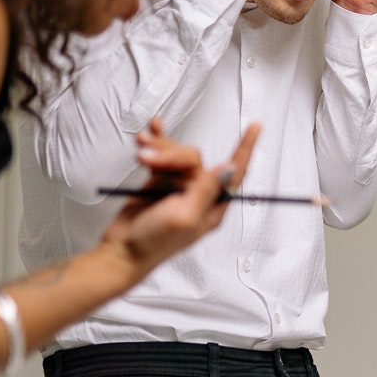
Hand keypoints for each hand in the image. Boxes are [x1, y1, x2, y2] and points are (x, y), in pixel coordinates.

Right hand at [103, 119, 259, 277]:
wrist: (121, 249)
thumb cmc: (153, 243)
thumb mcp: (184, 217)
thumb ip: (206, 191)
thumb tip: (228, 169)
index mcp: (213, 206)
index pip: (235, 173)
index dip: (246, 148)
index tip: (254, 126)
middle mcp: (199, 194)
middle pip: (195, 159)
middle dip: (170, 155)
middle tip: (146, 160)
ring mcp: (179, 187)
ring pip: (177, 155)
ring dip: (158, 150)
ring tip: (139, 155)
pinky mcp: (160, 181)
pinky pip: (162, 156)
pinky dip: (157, 143)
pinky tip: (152, 132)